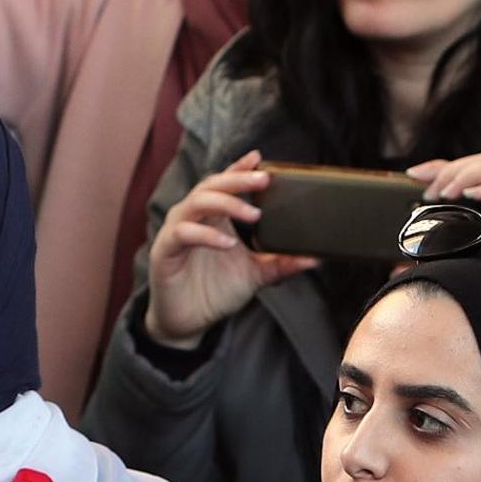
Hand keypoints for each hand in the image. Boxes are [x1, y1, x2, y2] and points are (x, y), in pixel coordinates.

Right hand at [140, 155, 314, 345]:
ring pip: (196, 202)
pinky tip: (227, 243)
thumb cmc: (216, 291)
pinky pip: (184, 233)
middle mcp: (193, 217)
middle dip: (238, 180)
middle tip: (263, 179)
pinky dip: (206, 234)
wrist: (189, 323)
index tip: (260, 158)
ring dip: (226, 203)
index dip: (239, 169)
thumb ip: (281, 263)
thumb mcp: (255, 273)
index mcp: (214, 216)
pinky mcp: (165, 250)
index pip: (225, 183)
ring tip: (253, 213)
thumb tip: (315, 258)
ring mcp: (177, 231)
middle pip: (212, 185)